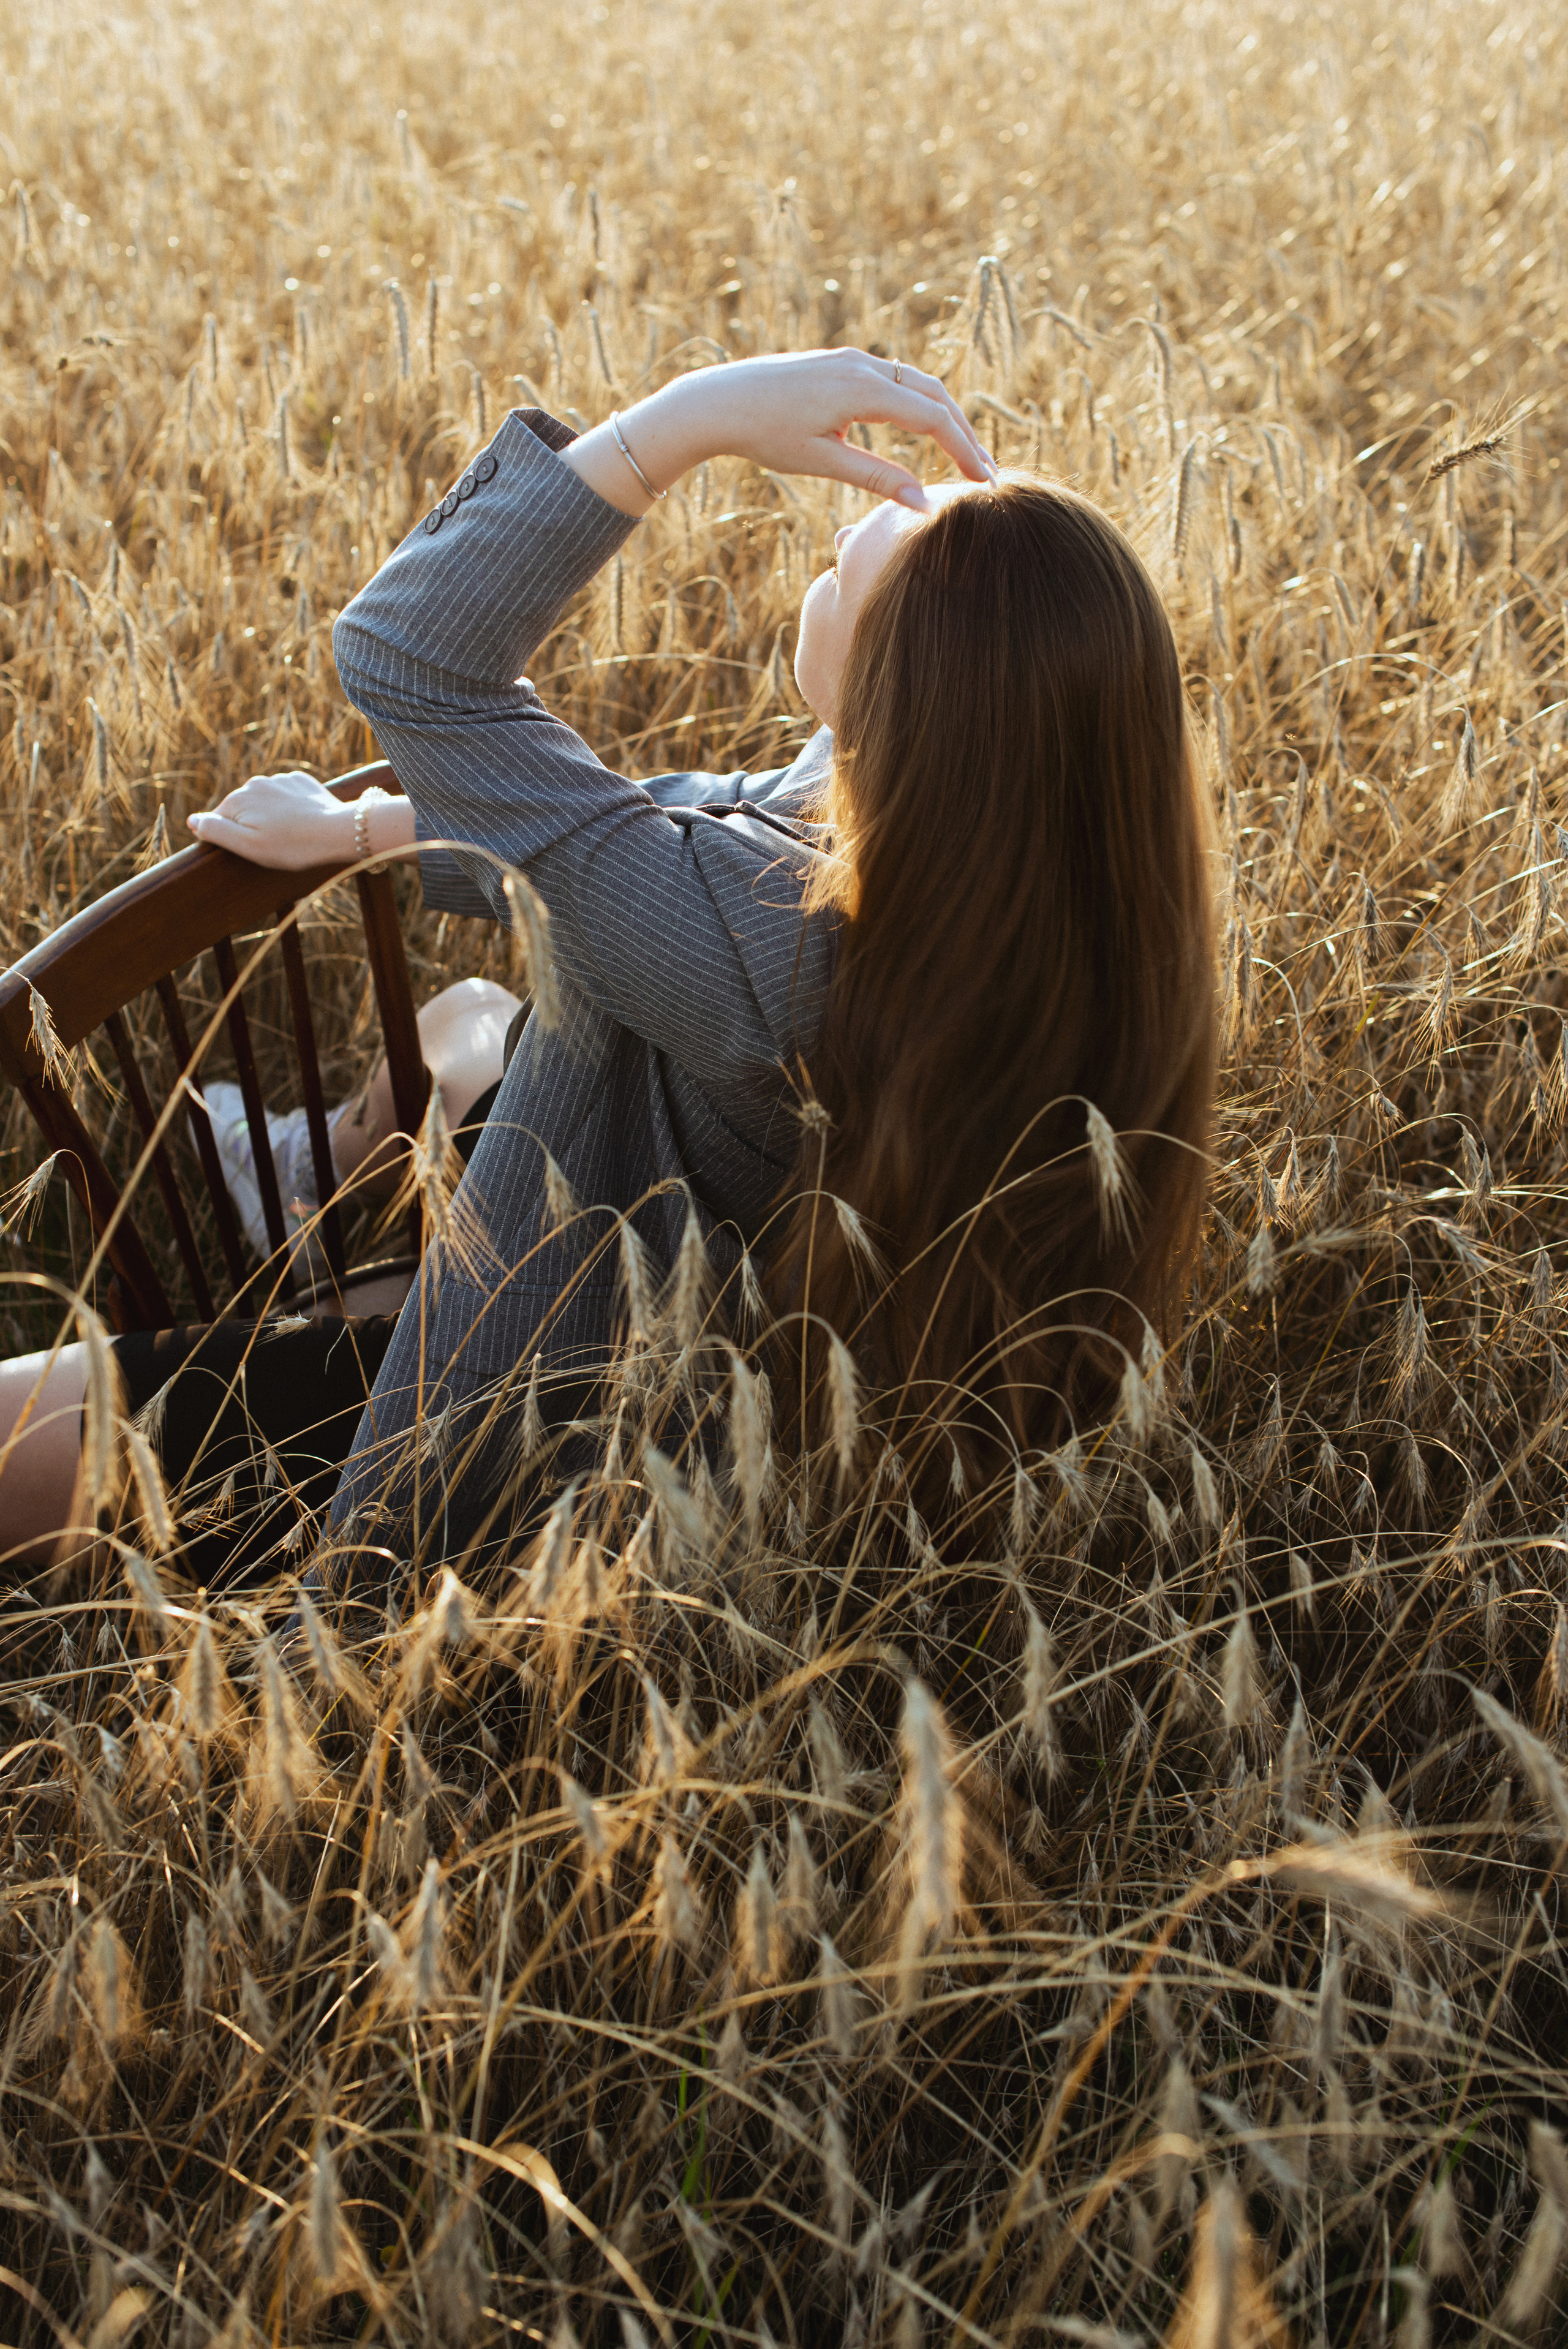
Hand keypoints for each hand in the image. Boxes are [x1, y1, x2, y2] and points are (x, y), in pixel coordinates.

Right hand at [187, 770, 354, 870]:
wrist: (337, 831)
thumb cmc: (291, 845)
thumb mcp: (247, 846)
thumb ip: (215, 831)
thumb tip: (191, 820)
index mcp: (237, 799)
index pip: (220, 821)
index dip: (233, 839)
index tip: (253, 850)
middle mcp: (254, 783)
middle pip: (242, 810)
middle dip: (252, 827)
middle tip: (275, 846)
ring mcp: (279, 779)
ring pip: (265, 803)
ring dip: (271, 817)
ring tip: (291, 835)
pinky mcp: (300, 781)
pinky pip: (286, 796)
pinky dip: (290, 809)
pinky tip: (302, 821)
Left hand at [565, 348, 997, 515]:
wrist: (717, 401)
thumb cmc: (763, 433)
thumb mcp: (822, 461)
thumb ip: (875, 477)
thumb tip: (923, 503)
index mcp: (862, 390)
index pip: (934, 417)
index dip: (965, 450)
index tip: (986, 482)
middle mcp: (864, 366)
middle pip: (935, 395)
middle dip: (965, 434)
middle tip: (987, 473)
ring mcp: (853, 361)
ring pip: (917, 385)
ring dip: (945, 418)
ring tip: (965, 455)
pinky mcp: (841, 365)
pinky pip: (894, 382)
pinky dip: (919, 406)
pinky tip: (925, 433)